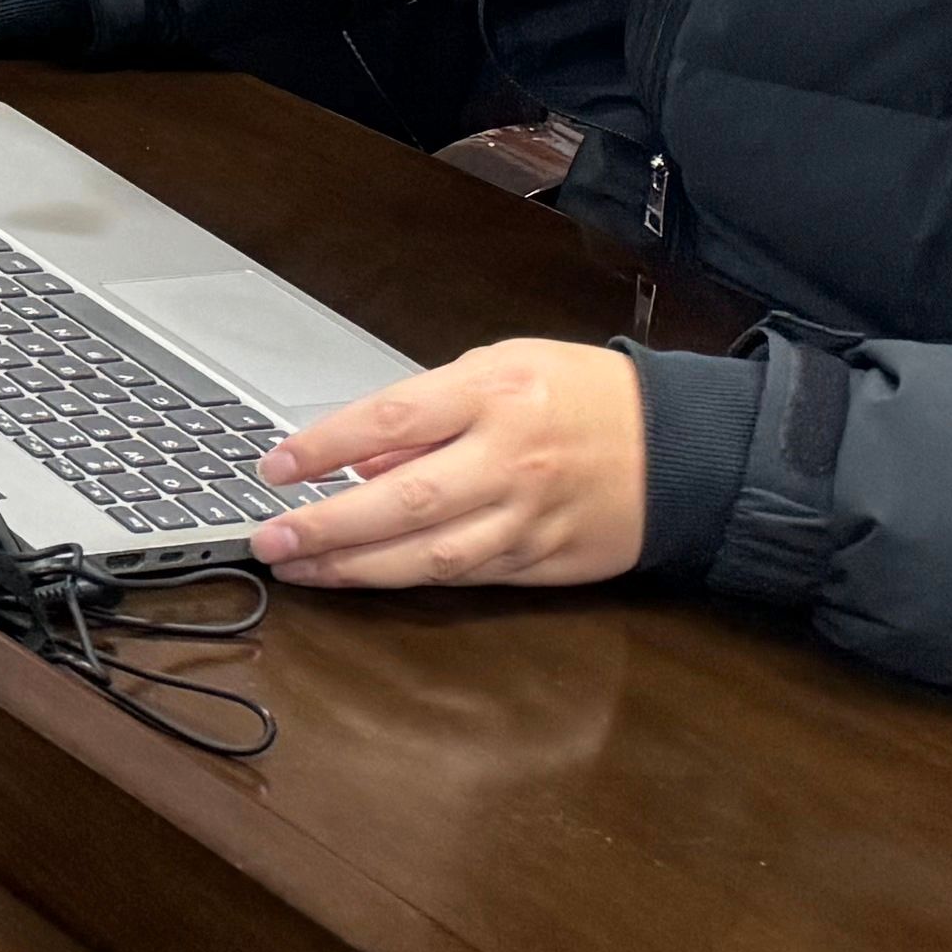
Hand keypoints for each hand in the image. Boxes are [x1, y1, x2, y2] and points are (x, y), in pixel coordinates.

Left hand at [252, 339, 650, 588]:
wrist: (682, 449)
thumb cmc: (582, 396)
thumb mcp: (501, 369)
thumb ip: (428, 412)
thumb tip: (360, 459)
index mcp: (493, 394)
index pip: (389, 421)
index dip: (323, 446)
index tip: (274, 466)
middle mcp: (508, 460)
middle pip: (402, 502)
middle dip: (327, 526)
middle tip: (269, 538)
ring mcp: (529, 519)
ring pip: (432, 556)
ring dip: (357, 568)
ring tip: (302, 569)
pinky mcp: (546, 563)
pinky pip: (470, 578)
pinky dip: (414, 582)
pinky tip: (369, 580)